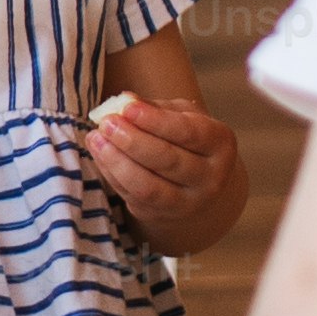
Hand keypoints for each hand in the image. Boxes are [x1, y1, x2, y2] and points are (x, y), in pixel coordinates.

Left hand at [91, 95, 244, 252]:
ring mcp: (187, 203)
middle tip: (106, 123)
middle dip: (133, 141)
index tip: (127, 108)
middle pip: (168, 161)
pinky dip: (111, 174)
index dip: (155, 121)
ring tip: (96, 138)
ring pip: (148, 186)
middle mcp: (211, 177)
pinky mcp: (161, 215)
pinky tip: (99, 153)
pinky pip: (131, 196)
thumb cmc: (185, 138)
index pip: (189, 133)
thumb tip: (125, 100)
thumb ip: (155, 108)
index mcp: (220, 143)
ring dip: (117, 161)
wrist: (196, 182)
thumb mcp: (181, 115)